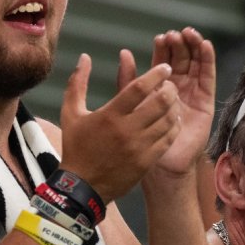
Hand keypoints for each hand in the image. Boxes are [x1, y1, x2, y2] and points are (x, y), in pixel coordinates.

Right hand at [59, 54, 178, 200]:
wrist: (82, 187)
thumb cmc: (76, 148)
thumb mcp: (71, 113)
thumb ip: (77, 83)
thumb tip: (85, 57)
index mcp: (110, 115)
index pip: (139, 88)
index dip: (156, 74)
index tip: (165, 67)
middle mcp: (127, 130)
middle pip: (160, 102)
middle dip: (170, 89)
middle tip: (171, 85)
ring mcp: (139, 148)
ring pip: (167, 121)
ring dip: (174, 108)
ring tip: (173, 101)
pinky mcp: (147, 162)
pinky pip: (168, 140)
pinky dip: (173, 127)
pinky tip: (172, 121)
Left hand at [140, 28, 214, 178]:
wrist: (159, 163)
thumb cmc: (141, 137)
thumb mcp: (130, 104)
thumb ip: (128, 79)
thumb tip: (124, 52)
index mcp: (158, 86)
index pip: (163, 60)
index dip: (163, 47)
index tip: (161, 38)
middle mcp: (177, 86)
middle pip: (181, 58)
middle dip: (179, 44)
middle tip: (175, 35)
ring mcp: (192, 92)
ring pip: (195, 63)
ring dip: (193, 47)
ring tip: (189, 35)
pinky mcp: (205, 101)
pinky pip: (207, 77)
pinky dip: (207, 60)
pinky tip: (205, 46)